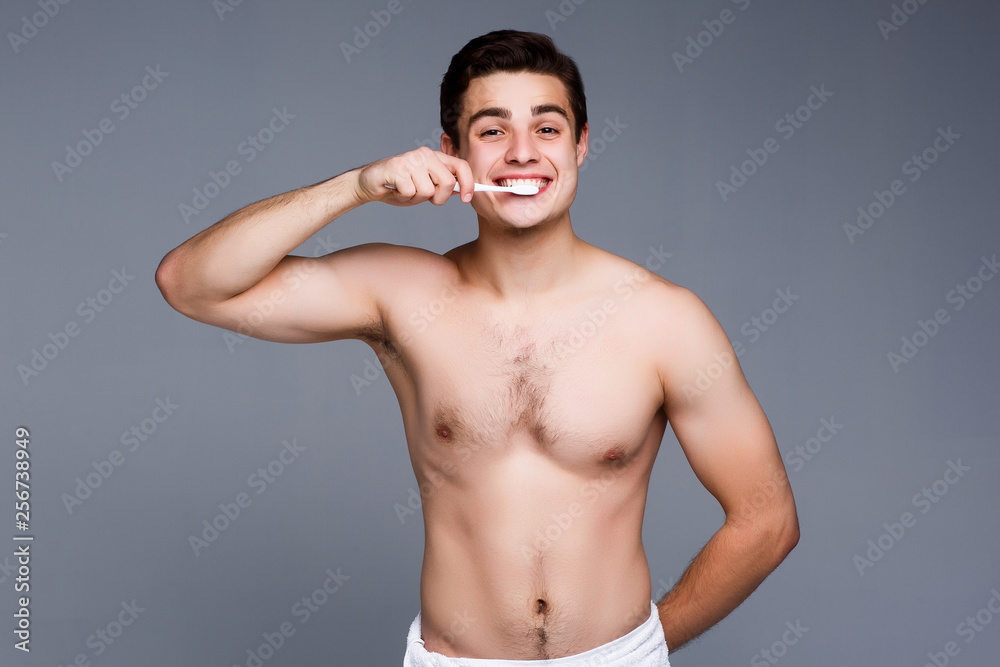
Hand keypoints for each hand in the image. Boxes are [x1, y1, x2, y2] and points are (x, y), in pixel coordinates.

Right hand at [355, 147, 473, 206]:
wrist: (368, 183)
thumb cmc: (398, 186)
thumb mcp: (425, 187)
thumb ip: (443, 186)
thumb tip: (464, 191)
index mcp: (434, 157)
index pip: (461, 166)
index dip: (468, 184)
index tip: (467, 199)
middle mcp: (424, 154)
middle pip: (448, 183)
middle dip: (438, 198)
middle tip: (422, 197)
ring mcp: (410, 159)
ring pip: (428, 191)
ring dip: (415, 199)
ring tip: (404, 191)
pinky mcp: (397, 167)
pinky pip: (410, 192)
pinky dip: (403, 198)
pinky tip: (395, 190)